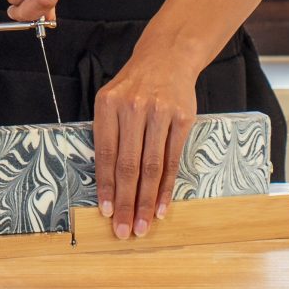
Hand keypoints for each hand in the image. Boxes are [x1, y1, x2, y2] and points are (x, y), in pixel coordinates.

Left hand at [92, 50, 199, 238]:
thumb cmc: (134, 87)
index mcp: (108, 105)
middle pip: (128, 165)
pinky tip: (163, 206)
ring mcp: (159, 113)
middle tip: (124, 230)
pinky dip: (167, 187)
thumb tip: (106, 184)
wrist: (167, 58)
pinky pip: (172, 160)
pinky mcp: (182, 119)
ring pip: (151, 167)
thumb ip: (107, 135)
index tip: (106, 213)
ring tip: (143, 225)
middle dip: (125, 203)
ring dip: (147, 201)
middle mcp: (133, 108)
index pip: (105, 154)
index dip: (106, 186)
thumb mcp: (111, 101)